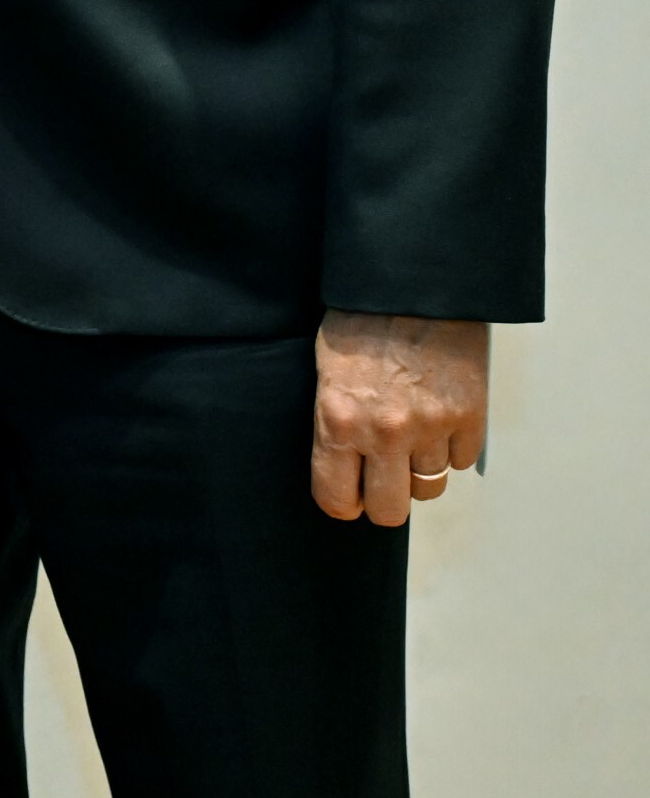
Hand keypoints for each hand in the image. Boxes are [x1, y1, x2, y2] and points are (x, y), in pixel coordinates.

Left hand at [309, 311, 489, 525]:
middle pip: (390, 511)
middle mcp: (384, 432)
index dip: (343, 503)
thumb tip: (344, 467)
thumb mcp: (327, 373)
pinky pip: (461, 461)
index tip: (349, 498)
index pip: (337, 498)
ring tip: (413, 435)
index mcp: (338, 420)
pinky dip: (451, 448)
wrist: (412, 287)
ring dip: (421, 469)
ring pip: (430, 487)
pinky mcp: (470, 417)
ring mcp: (431, 427)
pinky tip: (439, 419)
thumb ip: (334, 424)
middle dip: (386, 501)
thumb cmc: (362, 321)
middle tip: (385, 481)